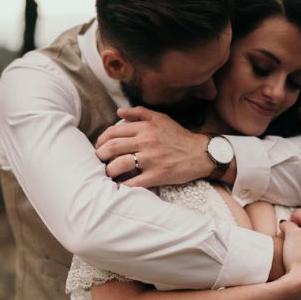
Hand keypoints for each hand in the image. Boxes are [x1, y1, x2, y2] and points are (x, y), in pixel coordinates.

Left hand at [95, 106, 211, 187]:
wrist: (201, 153)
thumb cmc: (179, 136)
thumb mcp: (161, 118)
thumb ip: (139, 112)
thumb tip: (119, 112)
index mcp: (145, 128)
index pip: (113, 132)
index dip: (101, 140)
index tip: (99, 147)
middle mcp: (146, 142)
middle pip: (112, 148)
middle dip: (100, 155)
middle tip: (99, 160)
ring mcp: (151, 159)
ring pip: (119, 165)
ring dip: (109, 171)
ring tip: (108, 173)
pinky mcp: (157, 175)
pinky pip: (134, 182)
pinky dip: (122, 186)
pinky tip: (118, 187)